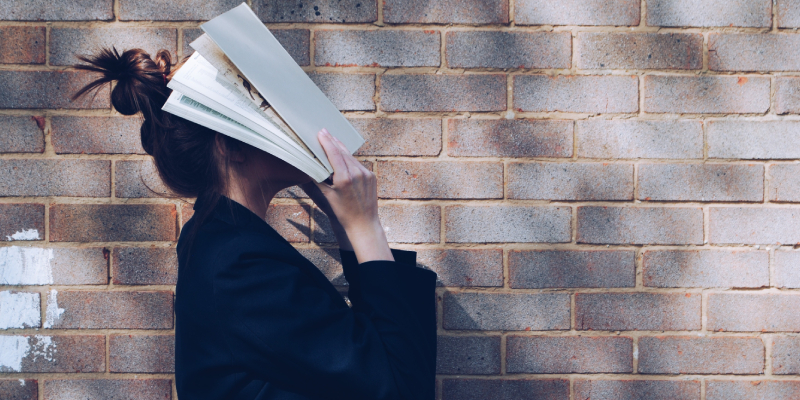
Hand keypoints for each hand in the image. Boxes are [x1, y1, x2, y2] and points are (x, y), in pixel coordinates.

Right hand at [308, 128, 392, 262]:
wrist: (364, 223)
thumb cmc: (344, 212)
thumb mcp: (328, 196)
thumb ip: (320, 179)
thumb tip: (312, 166)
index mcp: (345, 178)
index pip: (334, 154)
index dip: (327, 142)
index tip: (321, 132)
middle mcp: (357, 173)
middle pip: (343, 152)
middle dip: (333, 141)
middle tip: (324, 132)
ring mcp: (366, 174)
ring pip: (351, 157)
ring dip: (341, 149)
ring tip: (332, 140)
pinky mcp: (372, 176)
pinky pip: (358, 164)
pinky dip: (349, 159)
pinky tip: (343, 156)